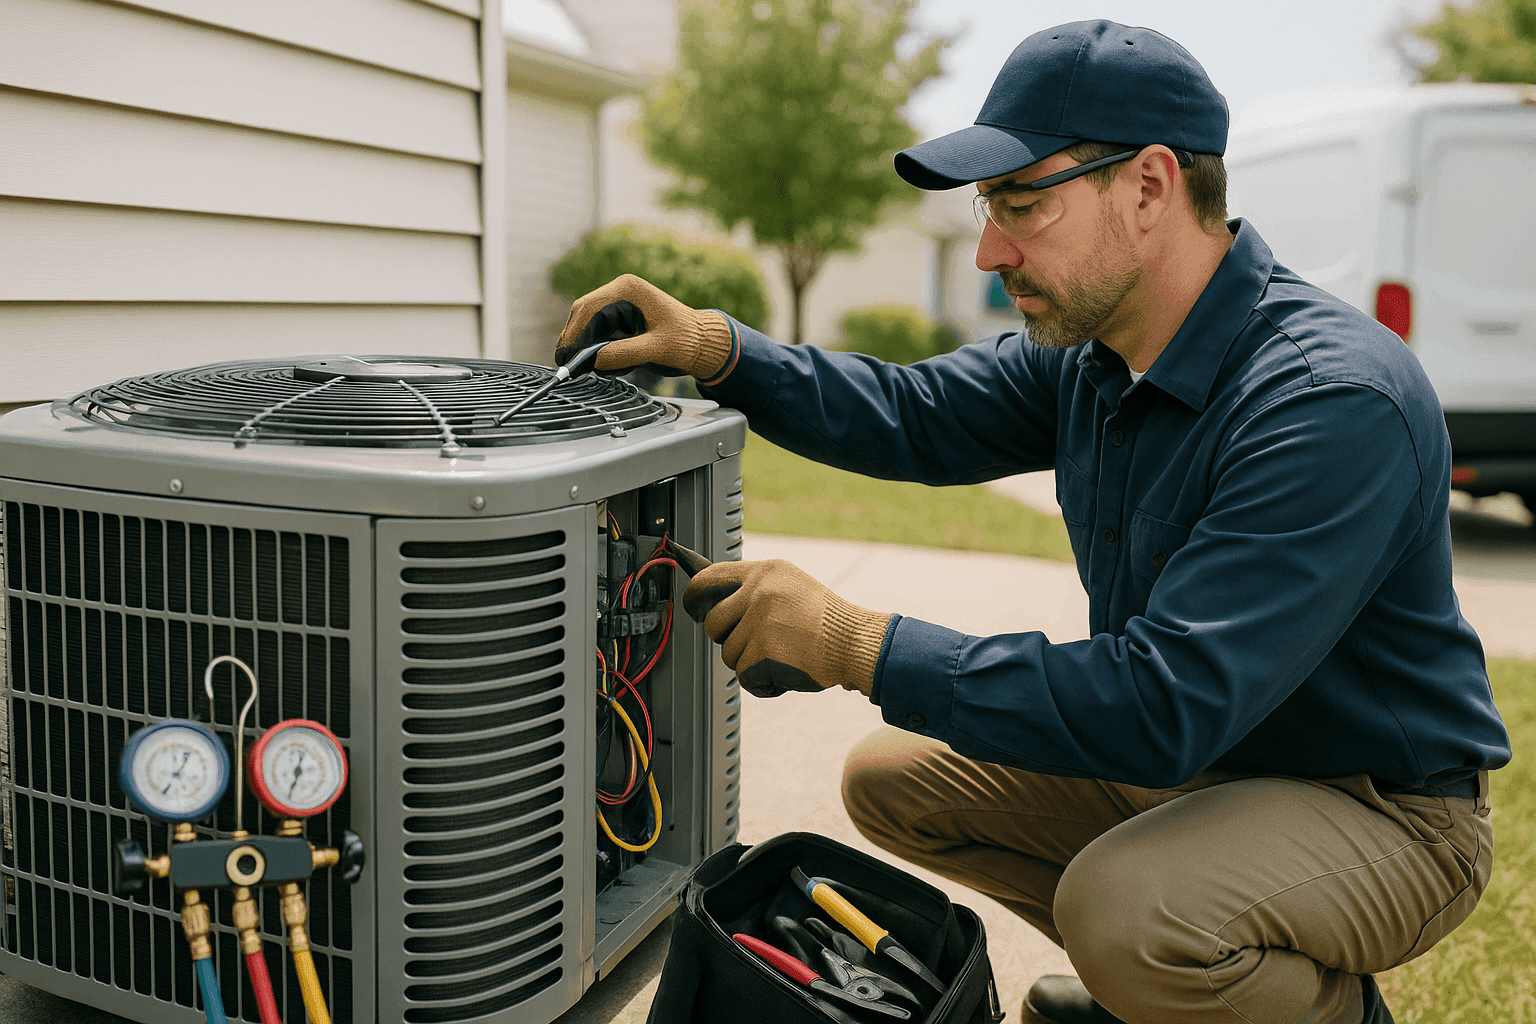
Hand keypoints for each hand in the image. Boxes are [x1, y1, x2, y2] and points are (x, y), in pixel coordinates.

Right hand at [556, 274, 736, 381]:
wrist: (703, 342)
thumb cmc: (686, 341)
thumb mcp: (656, 349)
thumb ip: (624, 353)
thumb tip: (593, 360)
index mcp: (627, 289)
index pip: (588, 308)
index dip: (573, 333)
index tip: (566, 356)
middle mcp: (620, 292)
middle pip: (583, 314)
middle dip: (575, 339)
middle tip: (567, 365)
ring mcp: (620, 304)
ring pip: (588, 324)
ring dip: (586, 345)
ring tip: (590, 367)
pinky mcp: (622, 318)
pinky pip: (600, 332)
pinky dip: (597, 348)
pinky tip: (606, 364)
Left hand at [682, 559, 891, 697]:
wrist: (855, 643)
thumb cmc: (826, 622)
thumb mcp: (791, 588)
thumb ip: (755, 592)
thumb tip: (713, 606)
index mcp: (765, 572)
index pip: (709, 577)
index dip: (694, 596)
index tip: (692, 607)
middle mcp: (758, 592)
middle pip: (713, 623)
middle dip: (728, 639)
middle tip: (756, 644)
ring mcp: (759, 622)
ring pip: (729, 655)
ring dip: (751, 664)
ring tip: (784, 655)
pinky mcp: (762, 652)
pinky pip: (746, 677)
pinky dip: (764, 683)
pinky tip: (787, 672)